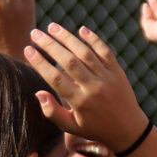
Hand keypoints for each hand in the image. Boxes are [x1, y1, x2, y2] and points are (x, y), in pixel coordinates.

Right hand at [26, 24, 146, 150]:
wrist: (129, 129)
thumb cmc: (95, 128)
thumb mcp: (71, 127)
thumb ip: (52, 112)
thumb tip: (38, 93)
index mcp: (80, 102)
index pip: (56, 78)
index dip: (40, 63)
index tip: (27, 50)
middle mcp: (94, 88)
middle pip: (69, 61)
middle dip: (50, 45)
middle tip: (35, 33)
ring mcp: (108, 78)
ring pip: (85, 53)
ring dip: (68, 38)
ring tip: (52, 26)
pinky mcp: (118, 72)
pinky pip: (105, 52)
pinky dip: (94, 40)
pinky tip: (81, 30)